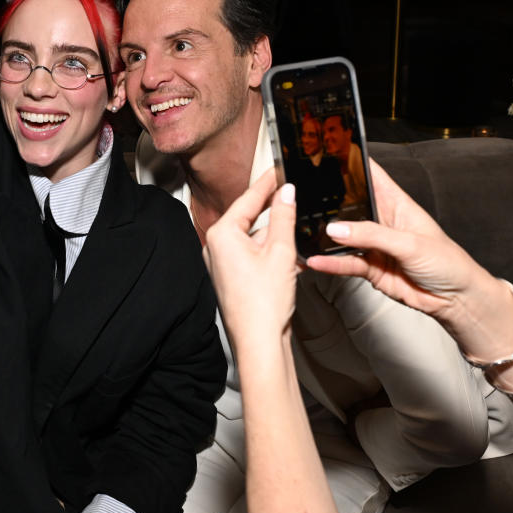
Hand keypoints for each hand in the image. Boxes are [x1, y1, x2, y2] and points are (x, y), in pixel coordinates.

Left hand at [203, 170, 298, 352]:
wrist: (258, 342)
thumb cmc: (263, 304)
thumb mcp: (281, 251)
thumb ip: (284, 217)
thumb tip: (286, 193)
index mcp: (221, 235)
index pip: (248, 199)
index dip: (267, 182)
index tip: (278, 169)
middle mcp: (215, 247)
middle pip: (249, 217)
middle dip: (272, 207)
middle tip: (290, 189)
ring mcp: (221, 264)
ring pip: (252, 236)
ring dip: (274, 232)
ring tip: (296, 223)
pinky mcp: (231, 277)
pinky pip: (251, 254)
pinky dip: (270, 250)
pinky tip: (290, 251)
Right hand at [305, 160, 490, 325]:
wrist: (455, 299)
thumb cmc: (447, 262)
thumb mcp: (410, 243)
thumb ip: (372, 235)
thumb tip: (338, 228)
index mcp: (397, 204)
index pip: (372, 177)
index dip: (352, 164)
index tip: (328, 155)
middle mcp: (383, 222)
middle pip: (351, 206)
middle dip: (330, 202)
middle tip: (304, 196)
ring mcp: (375, 245)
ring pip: (344, 237)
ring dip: (327, 236)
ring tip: (305, 232)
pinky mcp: (370, 268)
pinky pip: (345, 262)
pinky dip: (330, 262)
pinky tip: (317, 260)